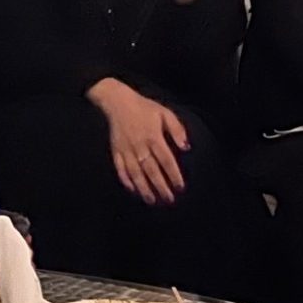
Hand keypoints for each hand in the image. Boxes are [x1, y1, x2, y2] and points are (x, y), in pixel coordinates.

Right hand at [88, 78, 188, 205]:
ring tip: (151, 201)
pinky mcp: (116, 151)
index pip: (166, 160)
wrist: (118, 102)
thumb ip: (177, 130)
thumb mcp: (165, 113)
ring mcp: (126, 150)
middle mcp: (140, 146)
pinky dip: (125, 180)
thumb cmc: (144, 107)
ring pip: (135, 173)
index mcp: (153, 137)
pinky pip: (120, 168)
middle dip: (160, 186)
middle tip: (169, 200)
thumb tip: (186, 147)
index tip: (180, 187)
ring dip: (143, 188)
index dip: (174, 175)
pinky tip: (132, 190)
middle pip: (151, 170)